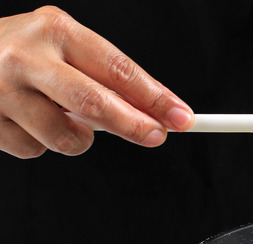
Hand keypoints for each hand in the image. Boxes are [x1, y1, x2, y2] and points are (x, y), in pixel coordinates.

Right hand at [0, 6, 193, 157]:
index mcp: (55, 30)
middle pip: (94, 102)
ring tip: (64, 119)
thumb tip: (154, 112)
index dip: (155, 97)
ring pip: (65, 136)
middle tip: (155, 136)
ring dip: (79, 139)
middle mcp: (25, 56)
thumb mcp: (64, 48)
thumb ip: (105, 78)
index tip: (181, 116)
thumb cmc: (22, 52)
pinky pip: (33, 150)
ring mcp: (0, 89)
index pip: (117, 68)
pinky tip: (28, 121)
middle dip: (133, 125)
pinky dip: (41, 144)